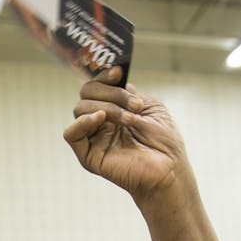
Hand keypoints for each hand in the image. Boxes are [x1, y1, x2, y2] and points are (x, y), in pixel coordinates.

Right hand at [64, 68, 192, 207]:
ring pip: (80, 108)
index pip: (97, 85)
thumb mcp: (150, 106)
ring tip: (129, 119)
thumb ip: (129, 91)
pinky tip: (100, 119)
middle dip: (111, 92)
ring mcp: (94, 138)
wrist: (169, 168)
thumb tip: (112, 79)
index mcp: (115, 108)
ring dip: (107, 107)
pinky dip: (82, 122)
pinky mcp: (89, 155)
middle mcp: (102, 122)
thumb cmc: (164, 142)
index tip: (118, 72)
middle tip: (134, 105)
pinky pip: (70, 134)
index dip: (104, 76)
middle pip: (87, 93)